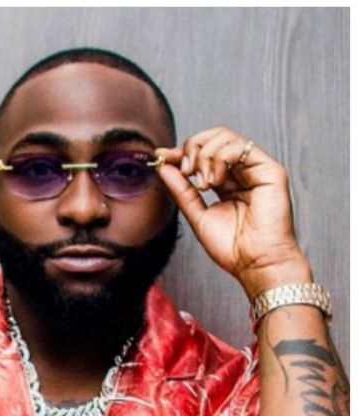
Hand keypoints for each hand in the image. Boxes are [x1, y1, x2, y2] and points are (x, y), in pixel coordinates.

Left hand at [155, 127, 312, 298]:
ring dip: (204, 155)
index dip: (180, 151)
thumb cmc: (232, 247)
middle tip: (185, 171)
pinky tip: (215, 181)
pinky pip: (241, 146)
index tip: (160, 156)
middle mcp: (242, 172)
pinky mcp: (270, 170)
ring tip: (203, 183)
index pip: (202, 153)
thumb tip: (163, 165)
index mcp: (226, 181)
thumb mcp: (196, 214)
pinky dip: (219, 158)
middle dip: (191, 149)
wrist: (254, 263)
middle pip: (213, 137)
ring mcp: (256, 169)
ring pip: (225, 137)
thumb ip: (181, 189)